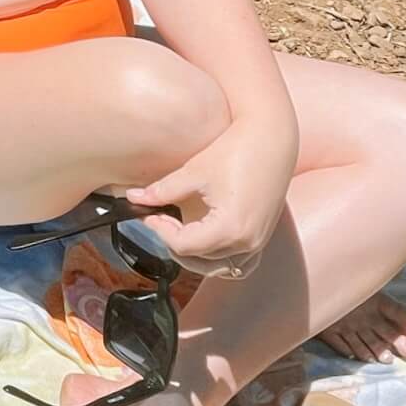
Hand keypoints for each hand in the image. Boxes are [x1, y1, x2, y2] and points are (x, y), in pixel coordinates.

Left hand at [126, 116, 297, 271]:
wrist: (271, 137)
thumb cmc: (236, 150)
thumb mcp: (193, 171)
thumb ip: (162, 191)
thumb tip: (134, 197)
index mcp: (230, 228)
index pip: (183, 245)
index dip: (160, 231)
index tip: (149, 214)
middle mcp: (247, 242)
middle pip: (198, 260)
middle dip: (173, 242)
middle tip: (160, 219)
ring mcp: (258, 242)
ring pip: (218, 268)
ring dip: (194, 255)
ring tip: (178, 229)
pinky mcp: (262, 236)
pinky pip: (238, 263)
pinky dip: (218, 259)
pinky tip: (204, 241)